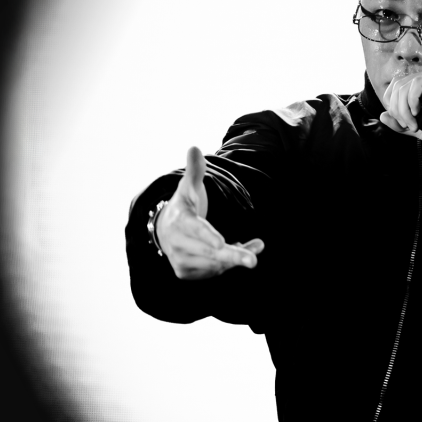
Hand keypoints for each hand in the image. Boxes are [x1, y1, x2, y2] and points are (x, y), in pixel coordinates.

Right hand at [156, 146, 262, 278]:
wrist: (164, 231)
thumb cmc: (183, 206)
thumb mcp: (188, 187)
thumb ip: (195, 170)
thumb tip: (194, 147)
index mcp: (179, 221)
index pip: (195, 230)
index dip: (208, 237)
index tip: (221, 244)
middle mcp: (178, 244)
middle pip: (209, 252)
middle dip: (233, 256)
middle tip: (254, 261)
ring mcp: (181, 261)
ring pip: (215, 264)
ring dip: (238, 255)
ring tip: (257, 246)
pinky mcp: (186, 274)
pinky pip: (215, 271)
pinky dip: (232, 264)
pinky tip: (245, 250)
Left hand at [379, 67, 421, 147]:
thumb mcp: (419, 128)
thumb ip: (400, 124)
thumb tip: (381, 115)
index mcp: (421, 87)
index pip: (395, 87)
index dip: (391, 104)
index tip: (401, 123)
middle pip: (397, 86)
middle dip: (396, 109)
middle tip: (407, 125)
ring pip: (403, 85)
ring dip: (403, 108)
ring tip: (413, 123)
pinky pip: (416, 84)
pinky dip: (412, 100)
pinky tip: (419, 112)